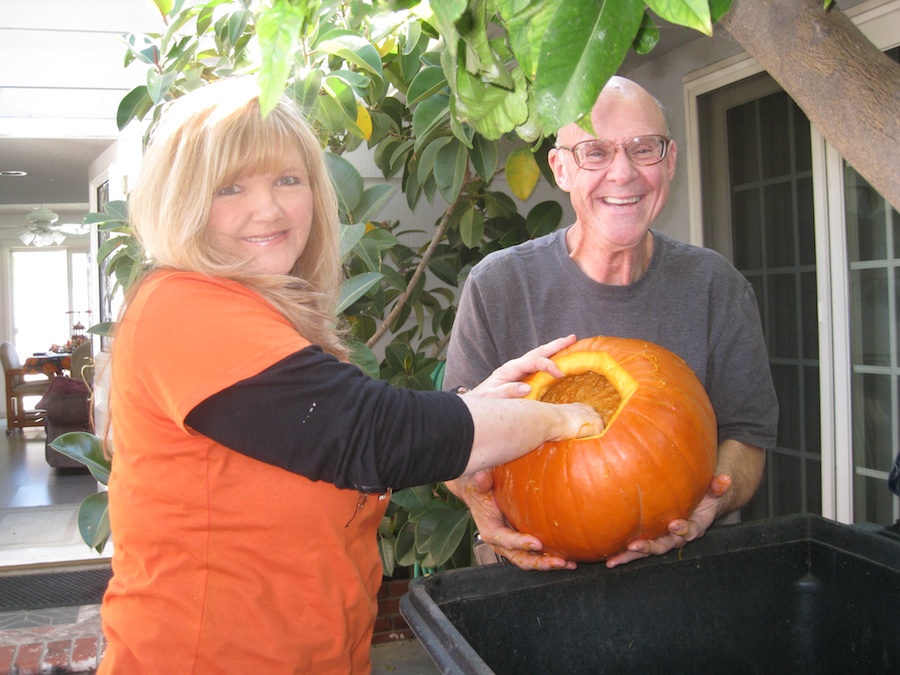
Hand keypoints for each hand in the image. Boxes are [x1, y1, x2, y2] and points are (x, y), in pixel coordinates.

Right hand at [446, 470, 577, 571]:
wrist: (479, 494)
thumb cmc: (479, 490)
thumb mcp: (477, 484)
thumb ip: (481, 482)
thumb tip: (482, 478)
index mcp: (490, 531)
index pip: (505, 540)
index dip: (521, 543)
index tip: (537, 543)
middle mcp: (501, 543)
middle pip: (520, 558)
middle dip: (540, 562)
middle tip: (558, 561)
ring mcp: (513, 545)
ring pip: (530, 560)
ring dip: (549, 563)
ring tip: (568, 563)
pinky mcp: (522, 542)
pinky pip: (536, 554)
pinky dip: (551, 557)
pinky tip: (568, 558)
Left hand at [468, 335, 575, 398]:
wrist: (476, 402)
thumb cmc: (483, 400)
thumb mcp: (492, 397)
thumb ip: (507, 392)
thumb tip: (527, 388)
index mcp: (510, 369)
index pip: (533, 361)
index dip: (548, 365)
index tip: (560, 374)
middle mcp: (516, 366)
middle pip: (538, 352)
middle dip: (555, 345)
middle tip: (572, 338)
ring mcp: (519, 370)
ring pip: (539, 355)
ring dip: (554, 349)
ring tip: (569, 342)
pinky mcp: (521, 376)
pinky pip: (538, 365)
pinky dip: (550, 359)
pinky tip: (559, 359)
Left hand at [605, 473, 732, 567]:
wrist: (704, 501)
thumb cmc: (708, 493)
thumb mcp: (716, 488)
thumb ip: (719, 486)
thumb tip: (725, 480)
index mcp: (696, 524)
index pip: (691, 530)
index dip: (683, 529)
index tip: (674, 525)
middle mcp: (679, 535)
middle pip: (665, 545)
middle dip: (650, 547)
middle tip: (635, 546)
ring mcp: (665, 537)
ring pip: (648, 549)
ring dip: (631, 555)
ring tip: (613, 560)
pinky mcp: (652, 535)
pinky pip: (638, 544)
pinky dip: (624, 551)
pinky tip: (607, 555)